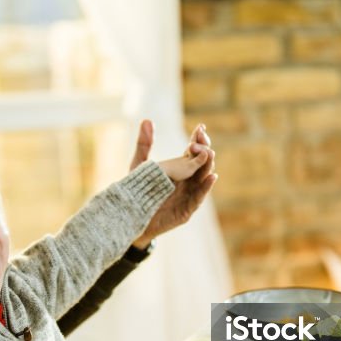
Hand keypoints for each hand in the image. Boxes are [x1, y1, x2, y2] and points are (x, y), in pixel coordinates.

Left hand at [130, 120, 216, 248]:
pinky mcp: (186, 210)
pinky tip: (211, 176)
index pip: (193, 152)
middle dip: (204, 150)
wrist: (129, 220)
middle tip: (200, 140)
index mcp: (179, 170)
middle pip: (202, 163)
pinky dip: (206, 187)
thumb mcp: (139, 166)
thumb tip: (147, 120)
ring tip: (209, 153)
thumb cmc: (136, 193)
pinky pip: (199, 197)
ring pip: (204, 178)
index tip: (200, 127)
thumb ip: (144, 145)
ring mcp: (188, 195)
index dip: (199, 140)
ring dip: (208, 165)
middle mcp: (187, 181)